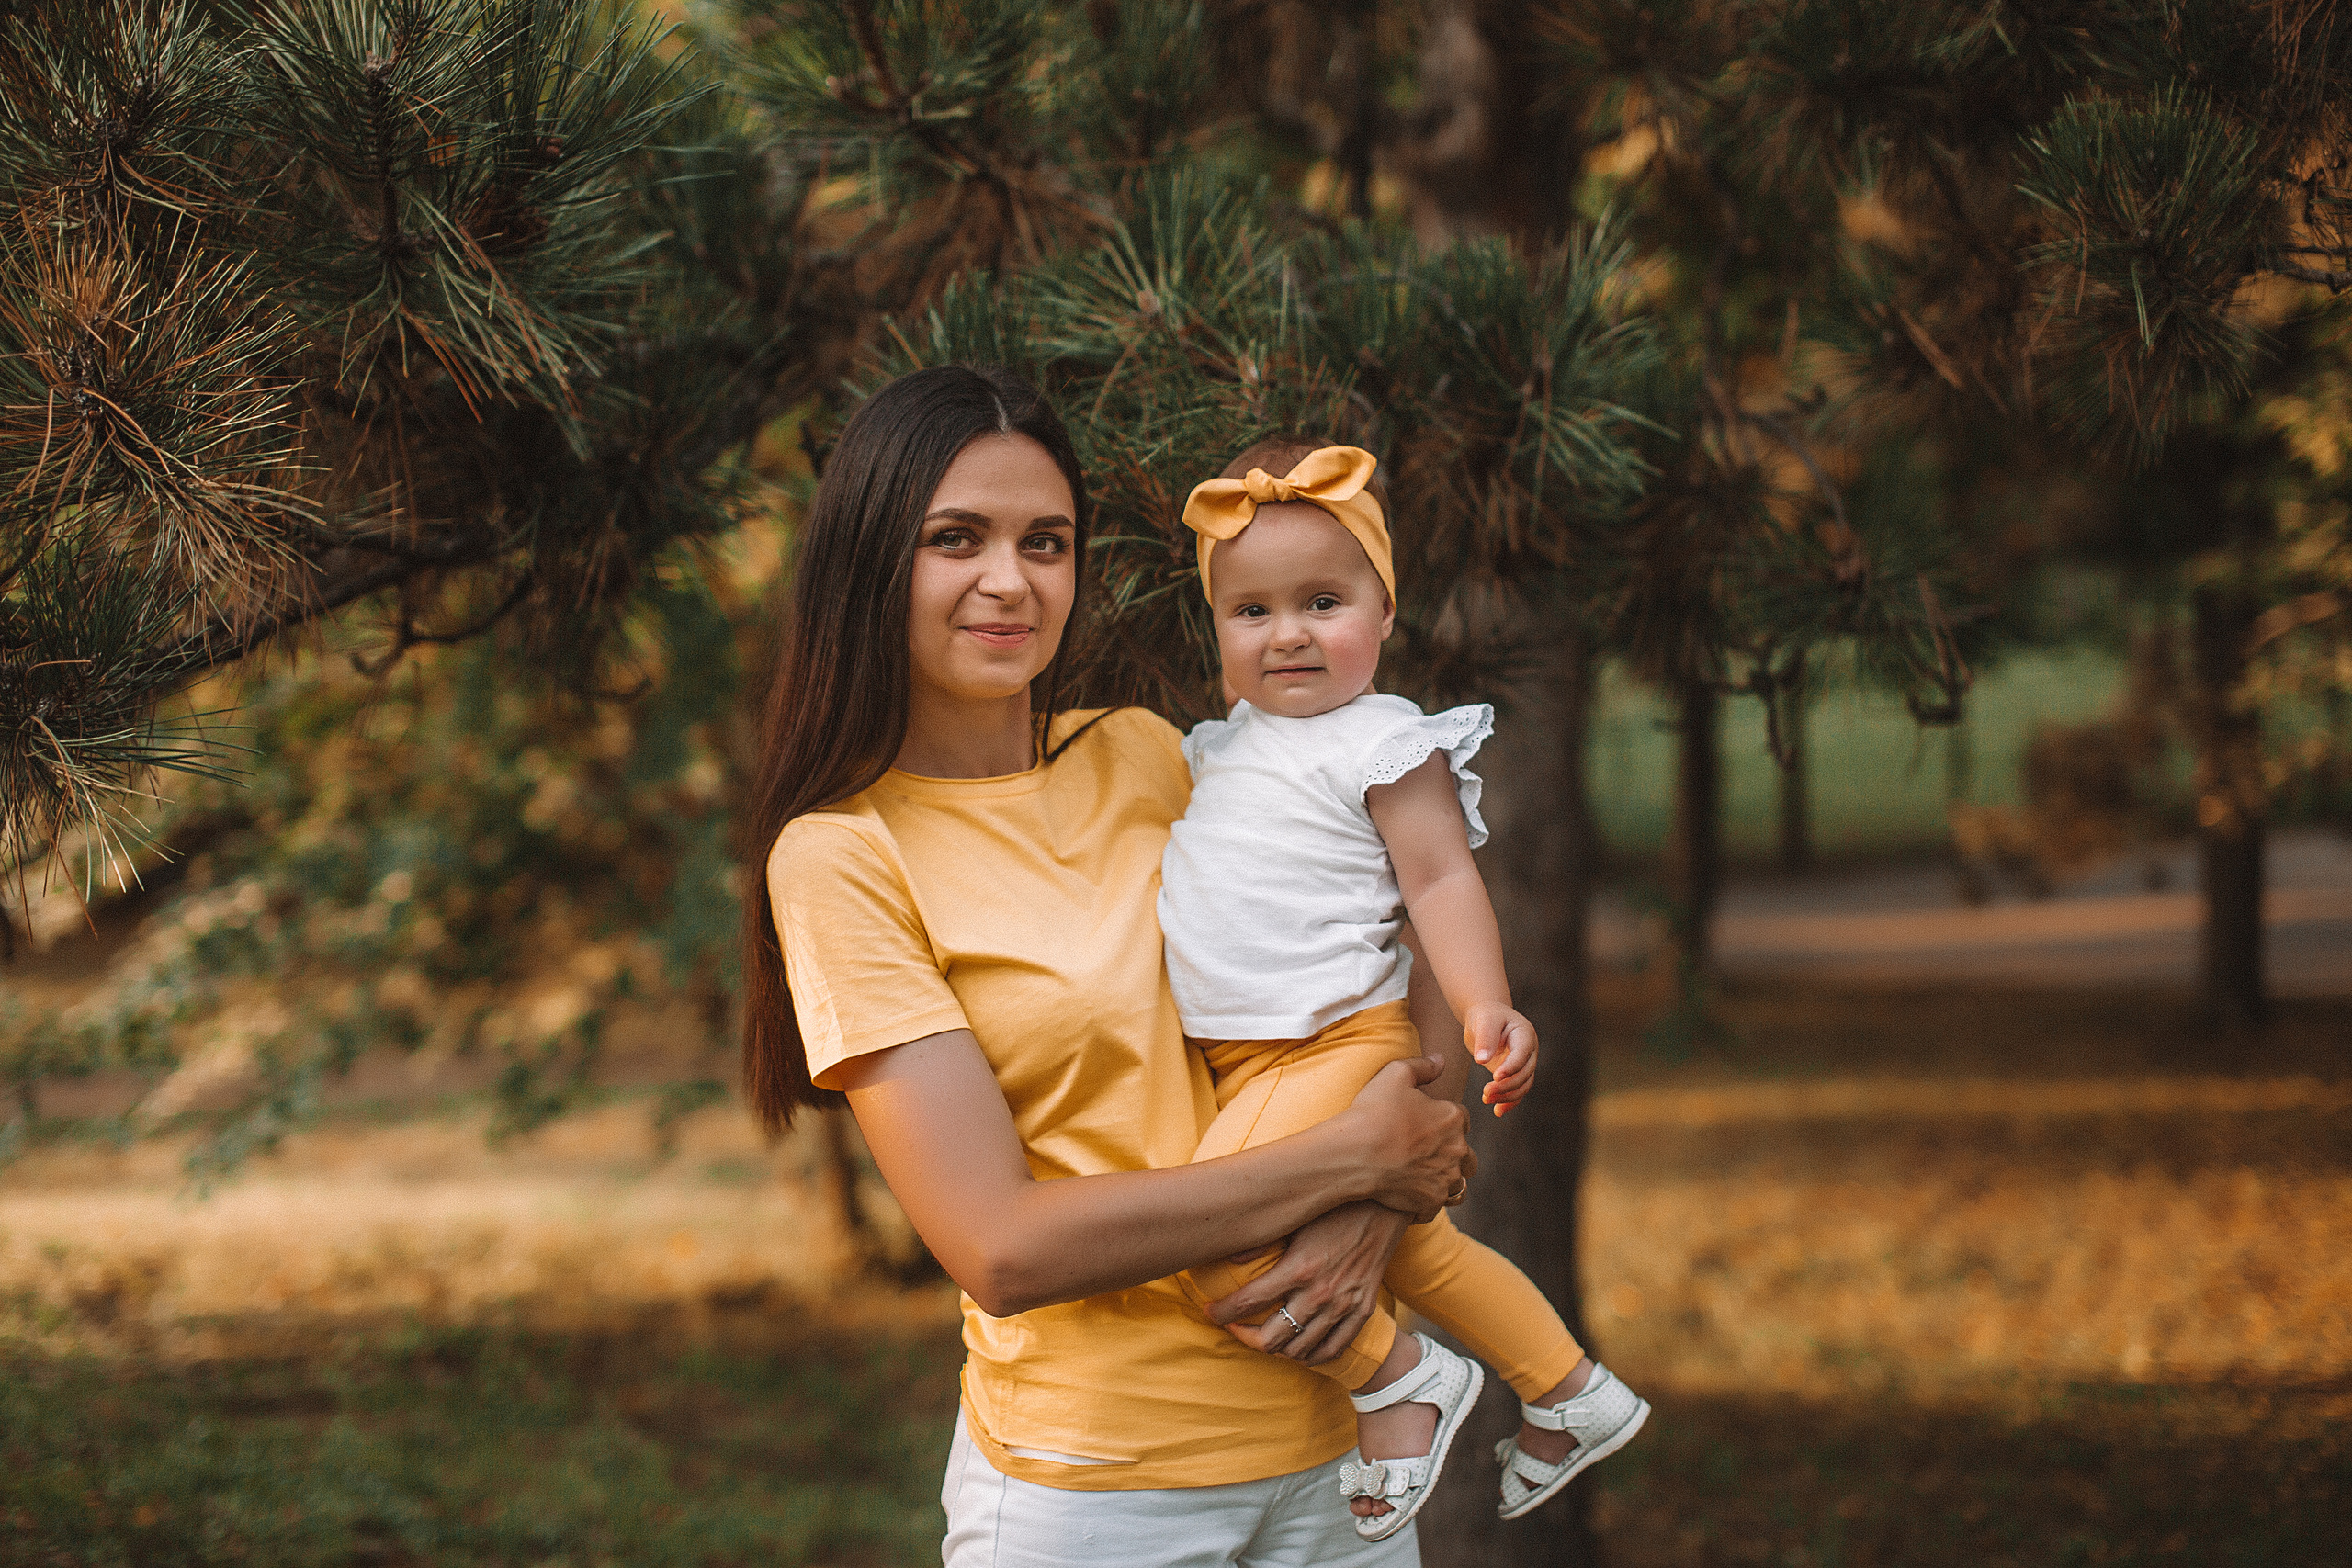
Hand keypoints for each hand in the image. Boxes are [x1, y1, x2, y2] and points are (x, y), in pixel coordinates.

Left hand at [1205, 1202, 1409, 1364]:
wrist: (1385, 1209)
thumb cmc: (1335, 1209)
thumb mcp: (1295, 1219)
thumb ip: (1261, 1241)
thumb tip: (1228, 1257)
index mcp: (1298, 1268)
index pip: (1248, 1302)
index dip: (1222, 1311)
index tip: (1210, 1310)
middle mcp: (1319, 1294)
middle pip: (1271, 1338)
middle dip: (1244, 1337)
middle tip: (1235, 1326)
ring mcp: (1343, 1306)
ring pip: (1300, 1349)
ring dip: (1276, 1348)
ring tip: (1263, 1335)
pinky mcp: (1362, 1312)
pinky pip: (1333, 1349)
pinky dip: (1311, 1355)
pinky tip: (1298, 1348)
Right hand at [1344, 1057, 1472, 1219]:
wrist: (1354, 1153)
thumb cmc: (1373, 1111)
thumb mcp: (1395, 1074)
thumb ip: (1422, 1065)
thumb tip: (1441, 1060)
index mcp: (1453, 1118)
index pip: (1463, 1118)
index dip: (1445, 1119)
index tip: (1427, 1123)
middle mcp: (1457, 1149)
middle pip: (1466, 1153)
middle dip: (1452, 1152)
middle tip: (1426, 1152)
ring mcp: (1446, 1178)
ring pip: (1457, 1182)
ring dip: (1445, 1179)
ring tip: (1424, 1176)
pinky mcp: (1431, 1201)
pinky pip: (1438, 1205)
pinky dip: (1428, 1202)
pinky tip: (1413, 1195)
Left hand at [1465, 1003, 1535, 1114]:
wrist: (1487, 1018)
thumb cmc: (1486, 1016)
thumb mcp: (1484, 1021)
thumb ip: (1485, 1038)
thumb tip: (1481, 1060)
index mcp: (1524, 1034)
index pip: (1522, 1054)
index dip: (1511, 1067)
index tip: (1495, 1077)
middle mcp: (1529, 1051)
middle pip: (1524, 1073)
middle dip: (1506, 1085)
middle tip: (1486, 1091)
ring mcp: (1524, 1064)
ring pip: (1522, 1085)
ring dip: (1506, 1096)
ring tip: (1486, 1099)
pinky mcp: (1515, 1074)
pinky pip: (1517, 1091)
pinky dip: (1509, 1102)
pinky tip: (1497, 1111)